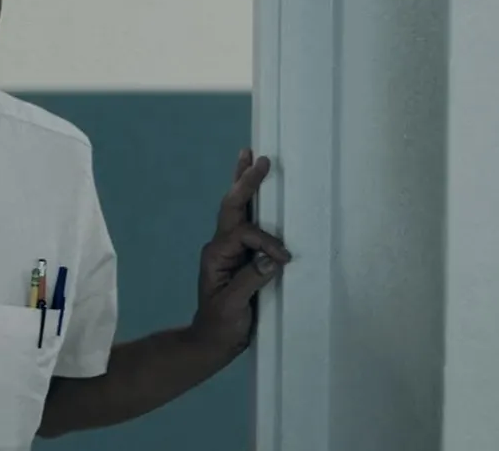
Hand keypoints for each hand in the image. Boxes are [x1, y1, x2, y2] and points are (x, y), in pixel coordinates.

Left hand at [188, 149, 290, 355]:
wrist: (213, 342)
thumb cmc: (220, 325)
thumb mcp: (233, 306)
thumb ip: (250, 281)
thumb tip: (272, 260)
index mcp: (216, 255)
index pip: (244, 234)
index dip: (267, 243)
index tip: (285, 260)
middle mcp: (221, 246)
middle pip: (233, 206)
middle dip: (245, 181)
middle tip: (257, 156)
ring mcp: (229, 249)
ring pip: (237, 209)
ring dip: (244, 183)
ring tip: (249, 157)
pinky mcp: (241, 255)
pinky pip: (247, 222)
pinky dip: (253, 202)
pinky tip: (255, 188)